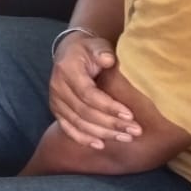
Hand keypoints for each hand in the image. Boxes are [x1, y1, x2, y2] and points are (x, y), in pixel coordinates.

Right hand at [48, 34, 141, 149]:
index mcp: (67, 70)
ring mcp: (55, 101)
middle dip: (111, 124)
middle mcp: (57, 87)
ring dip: (103, 133)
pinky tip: (101, 145)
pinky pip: (68, 129)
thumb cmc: (89, 49)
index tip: (130, 115)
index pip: (88, 94)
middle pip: (84, 112)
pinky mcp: (57, 111)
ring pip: (78, 123)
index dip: (108, 107)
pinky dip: (84, 139)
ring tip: (125, 138)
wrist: (70, 52)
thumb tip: (108, 60)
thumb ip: (102, 51)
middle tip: (135, 131)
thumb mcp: (97, 45)